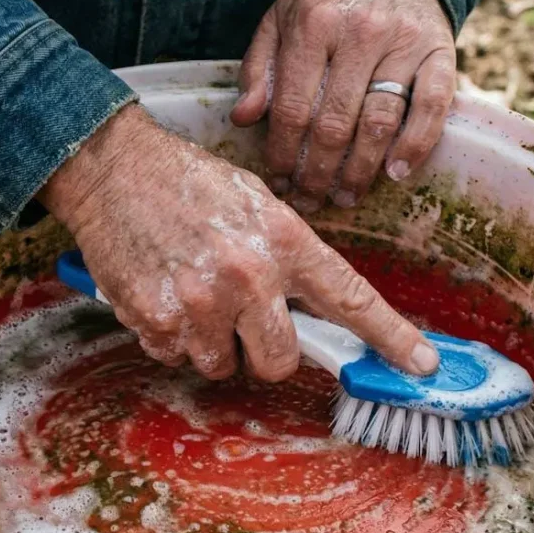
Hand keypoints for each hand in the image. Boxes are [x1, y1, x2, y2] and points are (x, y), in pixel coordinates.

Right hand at [39, 104, 438, 380]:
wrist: (112, 166)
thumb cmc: (185, 183)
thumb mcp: (255, 203)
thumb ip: (287, 258)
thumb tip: (310, 313)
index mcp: (284, 240)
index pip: (351, 299)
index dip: (391, 338)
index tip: (421, 366)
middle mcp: (249, 275)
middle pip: (281, 360)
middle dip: (264, 350)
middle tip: (241, 319)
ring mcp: (200, 301)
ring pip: (222, 364)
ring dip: (210, 343)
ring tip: (191, 293)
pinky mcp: (156, 318)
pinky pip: (174, 356)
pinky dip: (168, 336)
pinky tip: (161, 292)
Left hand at [230, 0, 455, 205]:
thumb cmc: (328, 4)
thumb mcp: (280, 22)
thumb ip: (258, 69)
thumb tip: (243, 119)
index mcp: (313, 26)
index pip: (292, 106)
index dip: (284, 152)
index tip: (280, 180)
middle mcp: (359, 33)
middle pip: (334, 122)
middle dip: (318, 172)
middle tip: (310, 199)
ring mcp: (403, 43)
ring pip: (379, 120)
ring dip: (360, 170)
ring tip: (345, 196)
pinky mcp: (440, 52)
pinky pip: (432, 107)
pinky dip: (415, 144)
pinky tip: (396, 173)